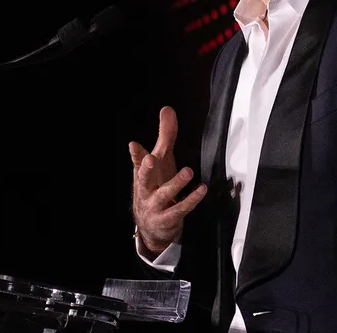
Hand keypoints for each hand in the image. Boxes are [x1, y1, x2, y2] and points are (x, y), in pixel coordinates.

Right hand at [129, 106, 206, 253]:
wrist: (151, 226)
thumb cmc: (156, 186)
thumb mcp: (161, 161)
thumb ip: (165, 136)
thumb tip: (167, 109)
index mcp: (143, 174)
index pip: (137, 162)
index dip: (136, 154)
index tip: (134, 145)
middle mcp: (146, 189)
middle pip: (143, 178)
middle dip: (146, 168)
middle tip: (151, 158)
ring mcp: (155, 205)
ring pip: (164, 194)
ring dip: (175, 183)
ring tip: (188, 171)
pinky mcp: (168, 218)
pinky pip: (180, 209)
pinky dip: (191, 199)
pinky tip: (201, 190)